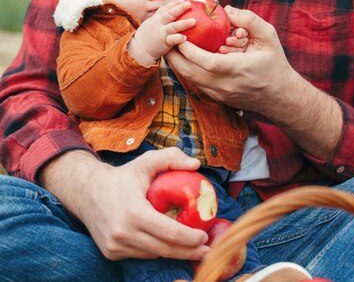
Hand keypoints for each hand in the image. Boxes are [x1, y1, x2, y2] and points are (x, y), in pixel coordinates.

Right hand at [41, 148, 209, 261]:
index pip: (170, 232)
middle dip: (189, 251)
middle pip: (164, 249)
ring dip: (174, 253)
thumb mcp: (146, 161)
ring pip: (153, 255)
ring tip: (194, 250)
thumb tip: (196, 165)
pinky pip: (141, 255)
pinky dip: (157, 251)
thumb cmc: (122, 177)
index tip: (205, 236)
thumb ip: (171, 158)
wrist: (87, 191)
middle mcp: (123, 233)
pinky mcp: (111, 253)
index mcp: (134, 212)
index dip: (190, 238)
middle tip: (207, 250)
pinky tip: (170, 246)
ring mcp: (115, 246)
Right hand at [128, 0, 195, 64]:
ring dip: (183, 23)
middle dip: (180, 8)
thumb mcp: (151, 25)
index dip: (174, 3)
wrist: (137, 50)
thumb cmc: (147, 37)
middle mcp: (158, 23)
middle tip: (189, 4)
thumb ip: (160, 20)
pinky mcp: (163, 43)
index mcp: (156, 19)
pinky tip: (185, 38)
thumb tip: (171, 16)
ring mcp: (161, 33)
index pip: (165, 8)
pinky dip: (178, 38)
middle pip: (169, 14)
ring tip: (194, 21)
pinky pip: (171, 40)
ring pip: (173, 26)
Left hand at [167, 6, 342, 158]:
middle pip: (190, 73)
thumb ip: (250, 20)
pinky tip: (183, 58)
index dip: (189, 50)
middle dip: (174, 56)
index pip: (207, 62)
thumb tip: (228, 9)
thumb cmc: (274, 63)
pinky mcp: (218, 98)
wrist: (280, 96)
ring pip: (190, 80)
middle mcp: (226, 85)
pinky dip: (187, 70)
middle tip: (166, 38)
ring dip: (178, 64)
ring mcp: (220, 94)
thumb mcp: (269, 37)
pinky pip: (196, 84)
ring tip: (170, 46)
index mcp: (238, 69)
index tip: (179, 35)